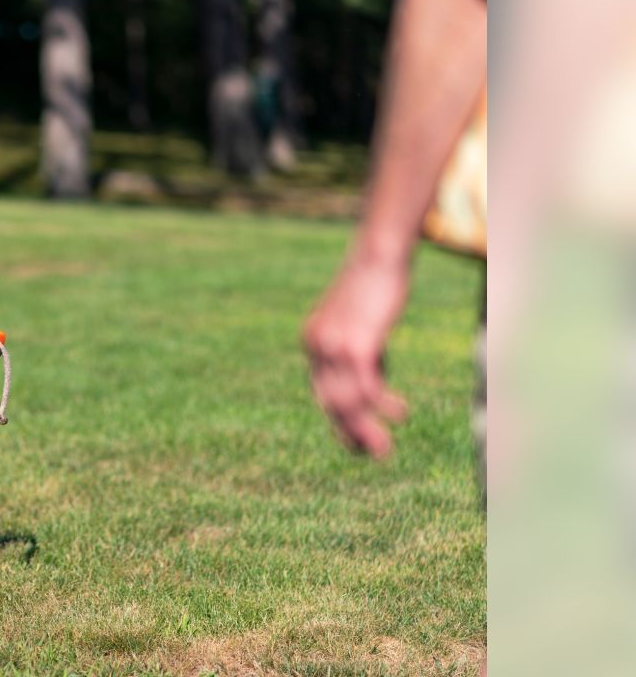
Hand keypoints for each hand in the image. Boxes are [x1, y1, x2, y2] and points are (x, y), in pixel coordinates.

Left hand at [303, 255, 410, 457]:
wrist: (378, 255)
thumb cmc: (375, 288)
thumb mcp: (362, 325)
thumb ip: (363, 356)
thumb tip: (374, 390)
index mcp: (312, 343)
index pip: (322, 392)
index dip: (339, 420)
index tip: (355, 442)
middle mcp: (316, 347)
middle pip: (332, 403)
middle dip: (351, 433)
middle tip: (371, 455)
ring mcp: (333, 347)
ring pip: (347, 401)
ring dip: (366, 430)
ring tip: (384, 451)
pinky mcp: (356, 345)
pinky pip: (367, 387)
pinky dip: (383, 405)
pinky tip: (400, 414)